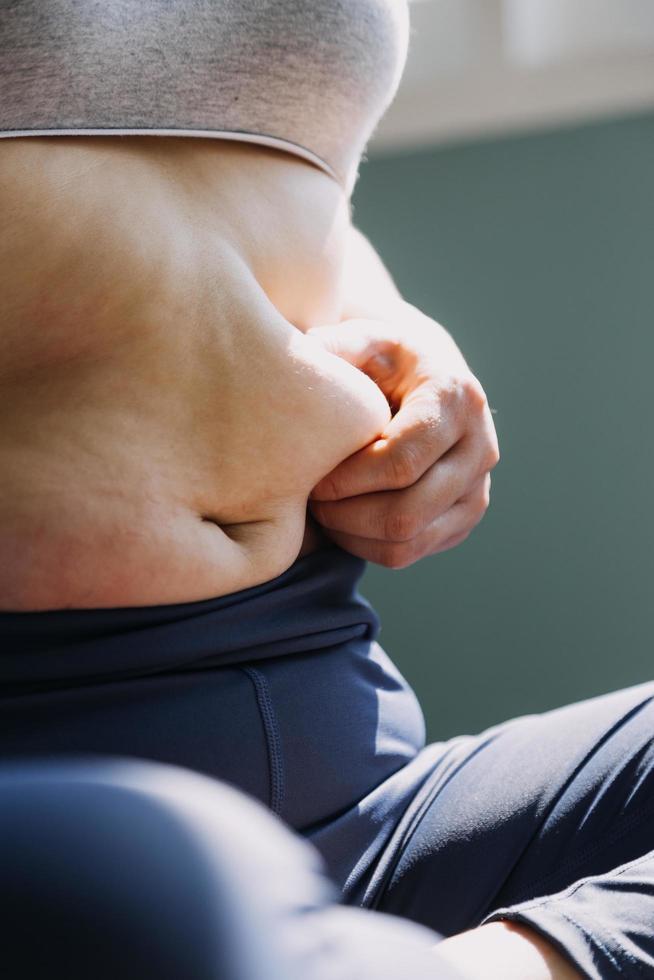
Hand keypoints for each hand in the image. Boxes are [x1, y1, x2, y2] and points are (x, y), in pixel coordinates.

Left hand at [306, 303, 498, 567]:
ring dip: (352, 535)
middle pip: (406, 512)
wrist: (424, 380)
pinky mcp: (465, 518)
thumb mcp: (362, 340)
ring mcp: (478, 488)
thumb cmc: (382, 361)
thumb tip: (307, 364)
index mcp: (456, 399)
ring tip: (322, 510)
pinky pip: (410, 552)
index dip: (348, 479)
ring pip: (408, 540)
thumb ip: (334, 348)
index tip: (311, 476)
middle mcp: (480, 448)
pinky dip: (367, 547)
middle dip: (346, 513)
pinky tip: (342, 520)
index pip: (401, 462)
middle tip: (310, 499)